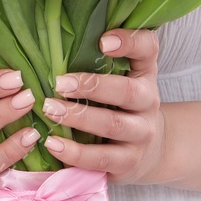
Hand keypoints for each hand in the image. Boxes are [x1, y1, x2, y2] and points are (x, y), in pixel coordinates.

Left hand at [41, 29, 166, 184]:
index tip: (102, 40)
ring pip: (112, 125)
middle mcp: (148, 101)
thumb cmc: (122, 106)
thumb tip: (54, 39)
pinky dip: (75, 153)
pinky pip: (101, 159)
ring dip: (78, 117)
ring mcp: (141, 134)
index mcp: (144, 73)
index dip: (129, 41)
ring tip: (49, 109)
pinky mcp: (128, 162)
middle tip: (59, 83)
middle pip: (126, 91)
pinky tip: (52, 143)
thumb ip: (99, 60)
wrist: (150, 151)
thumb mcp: (122, 79)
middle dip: (92, 86)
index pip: (147, 48)